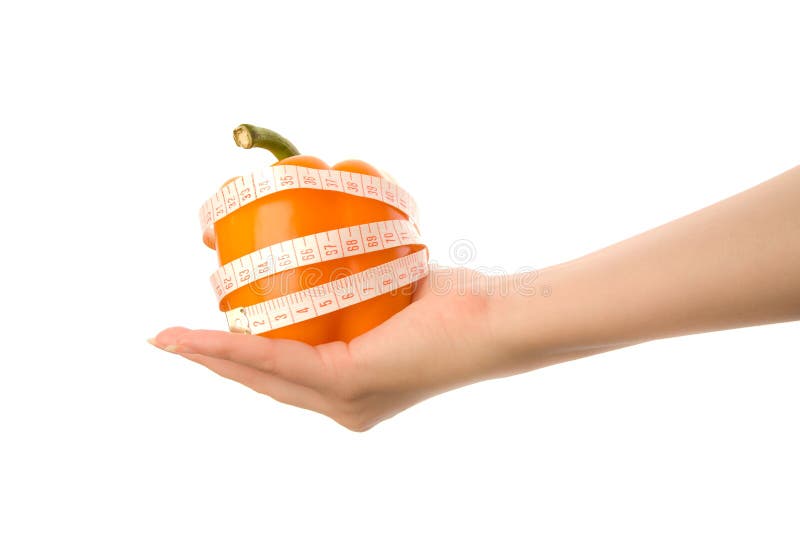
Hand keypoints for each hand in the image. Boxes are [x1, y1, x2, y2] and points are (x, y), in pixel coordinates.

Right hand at [149, 267, 501, 430]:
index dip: (233, 356)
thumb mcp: (388, 294)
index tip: (194, 336)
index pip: (279, 372)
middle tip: (167, 339)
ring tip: (169, 340)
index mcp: (348, 387)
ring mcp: (345, 401)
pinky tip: (200, 338)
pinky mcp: (351, 384)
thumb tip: (331, 252)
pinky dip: (235, 348)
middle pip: (261, 378)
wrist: (495, 316)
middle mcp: (342, 405)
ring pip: (260, 375)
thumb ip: (355, 288)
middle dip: (210, 359)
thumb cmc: (450, 302)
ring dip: (209, 356)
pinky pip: (279, 362)